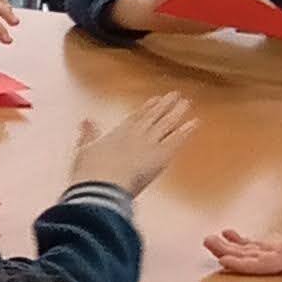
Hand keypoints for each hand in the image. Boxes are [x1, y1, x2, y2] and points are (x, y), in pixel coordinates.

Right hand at [70, 94, 192, 198]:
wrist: (101, 186)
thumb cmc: (90, 173)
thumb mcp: (85, 149)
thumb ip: (88, 134)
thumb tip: (86, 120)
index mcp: (119, 132)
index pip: (137, 117)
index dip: (147, 108)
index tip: (156, 99)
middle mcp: (137, 134)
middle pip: (154, 117)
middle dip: (165, 106)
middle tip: (175, 95)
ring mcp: (150, 143)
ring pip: (167, 124)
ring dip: (177, 112)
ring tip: (186, 103)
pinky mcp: (161, 155)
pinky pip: (176, 140)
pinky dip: (186, 131)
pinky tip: (196, 122)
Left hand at [205, 207, 281, 275]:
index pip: (261, 265)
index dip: (242, 264)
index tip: (224, 260)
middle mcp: (279, 259)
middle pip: (249, 260)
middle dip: (227, 253)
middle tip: (208, 242)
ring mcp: (276, 253)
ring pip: (247, 253)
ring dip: (228, 247)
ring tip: (210, 239)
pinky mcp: (275, 245)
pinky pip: (253, 245)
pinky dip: (239, 241)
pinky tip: (226, 233)